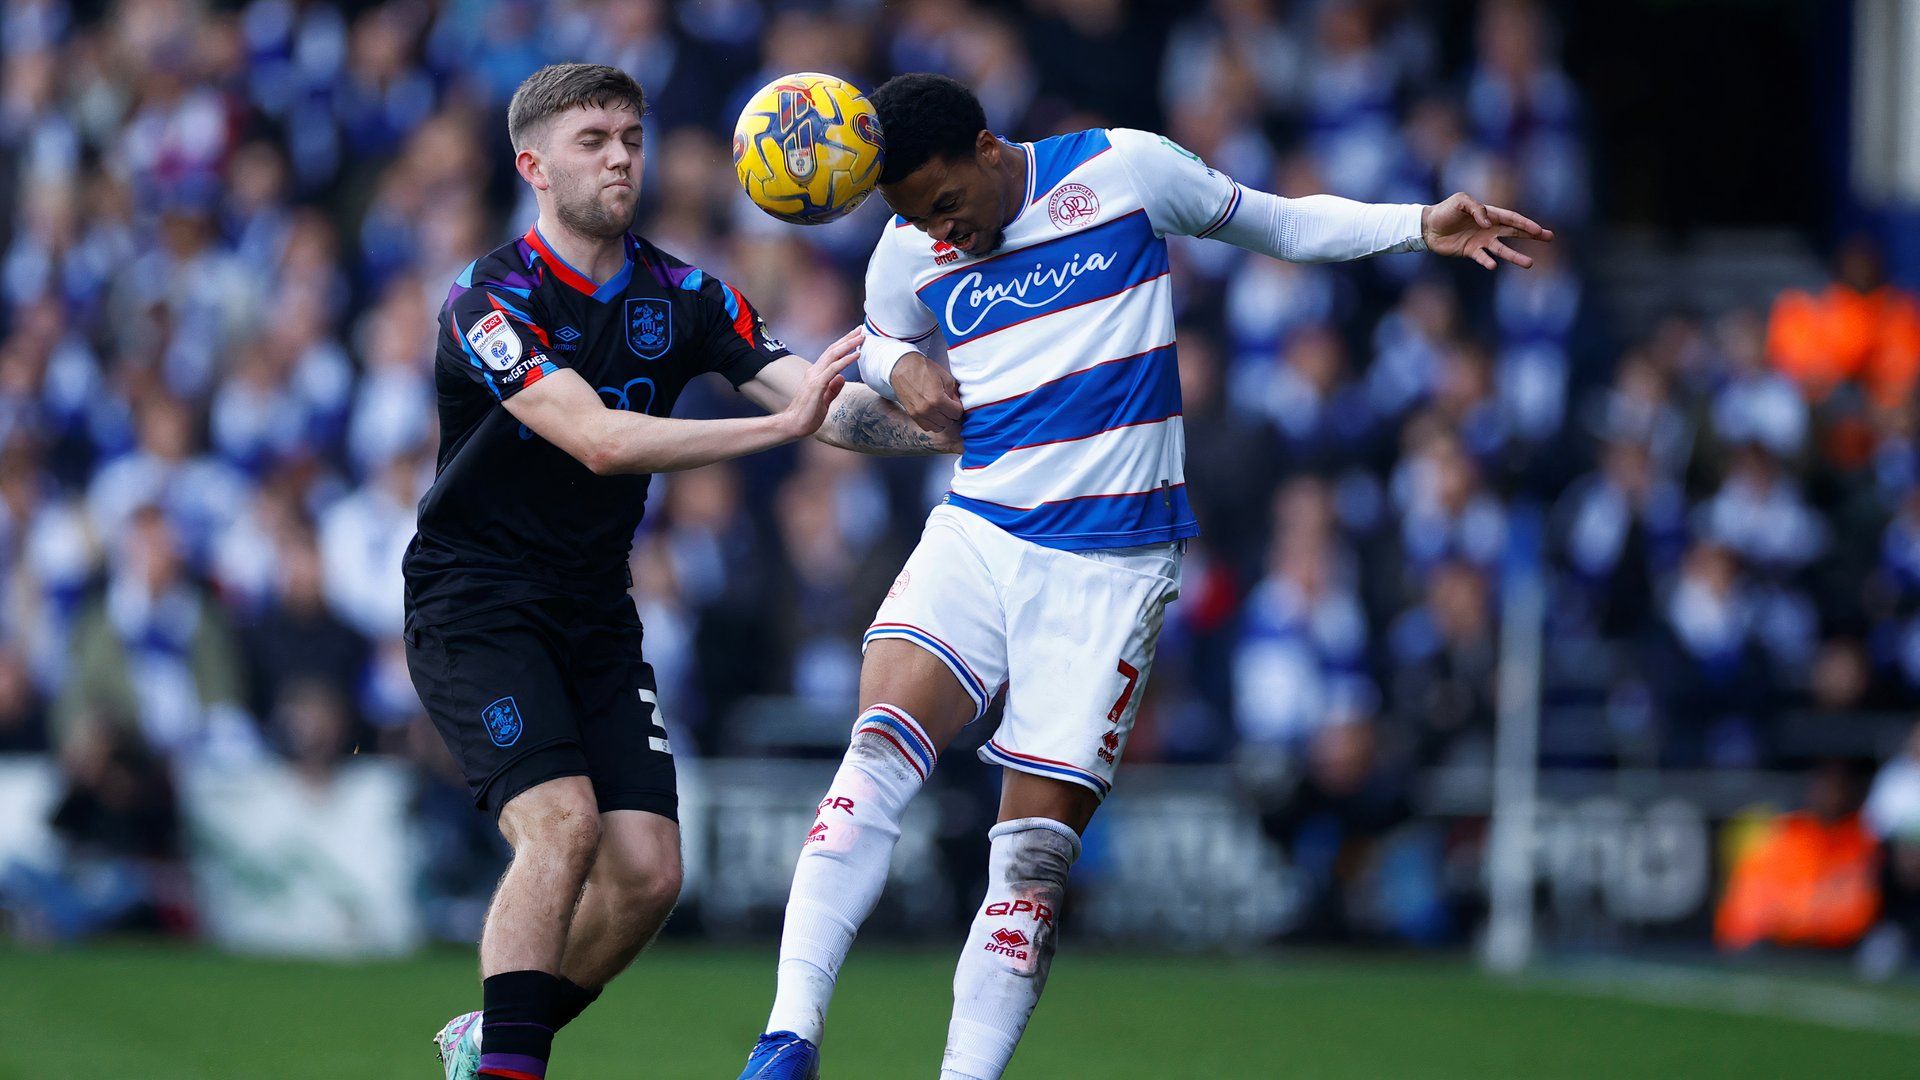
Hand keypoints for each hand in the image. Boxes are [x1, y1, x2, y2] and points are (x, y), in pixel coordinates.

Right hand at [776, 328, 858, 439]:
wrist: (793, 425)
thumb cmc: (808, 415)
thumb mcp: (825, 400)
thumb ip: (833, 388)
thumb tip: (842, 377)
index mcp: (816, 374)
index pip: (831, 355)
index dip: (843, 344)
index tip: (855, 336)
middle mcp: (814, 371)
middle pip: (833, 350)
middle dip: (847, 338)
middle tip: (861, 329)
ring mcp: (815, 377)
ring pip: (833, 355)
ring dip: (849, 345)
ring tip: (862, 337)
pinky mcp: (817, 385)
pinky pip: (834, 369)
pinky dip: (846, 360)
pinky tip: (856, 354)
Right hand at [893, 351, 963, 433]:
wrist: (903, 367)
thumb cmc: (923, 369)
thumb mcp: (945, 377)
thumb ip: (954, 393)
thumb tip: (956, 403)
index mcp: (937, 400)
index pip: (956, 413)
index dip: (958, 407)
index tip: (955, 402)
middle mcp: (928, 410)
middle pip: (948, 422)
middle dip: (951, 414)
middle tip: (949, 405)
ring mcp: (919, 414)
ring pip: (938, 427)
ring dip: (942, 420)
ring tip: (941, 410)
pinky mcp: (912, 415)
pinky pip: (927, 427)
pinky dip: (932, 423)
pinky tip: (933, 414)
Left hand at [1421, 192, 1553, 269]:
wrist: (1427, 226)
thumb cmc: (1445, 211)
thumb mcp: (1460, 201)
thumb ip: (1476, 209)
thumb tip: (1488, 223)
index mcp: (1489, 214)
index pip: (1512, 218)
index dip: (1526, 224)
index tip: (1539, 229)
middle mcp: (1489, 228)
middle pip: (1515, 232)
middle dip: (1532, 235)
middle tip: (1549, 237)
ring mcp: (1481, 241)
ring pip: (1503, 250)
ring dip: (1515, 256)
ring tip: (1529, 263)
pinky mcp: (1471, 252)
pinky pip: (1483, 258)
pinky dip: (1488, 261)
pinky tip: (1493, 265)